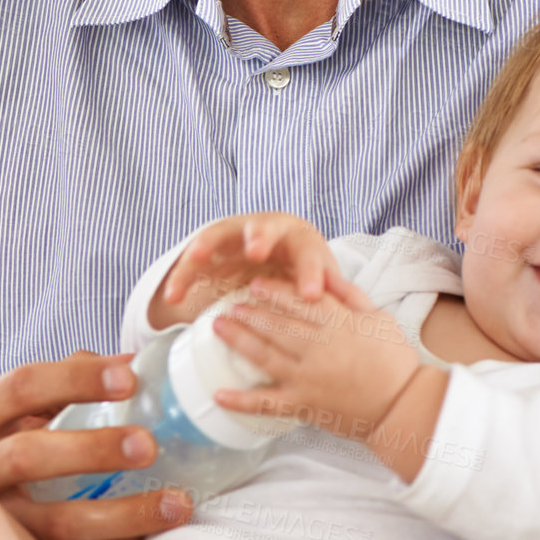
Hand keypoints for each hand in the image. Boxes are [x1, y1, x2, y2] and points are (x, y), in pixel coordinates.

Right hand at [0, 349, 191, 539]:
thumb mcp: (11, 413)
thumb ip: (63, 383)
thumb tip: (129, 361)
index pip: (22, 385)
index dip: (77, 379)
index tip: (130, 377)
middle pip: (29, 457)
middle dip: (94, 450)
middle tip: (149, 445)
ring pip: (55, 524)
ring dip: (123, 514)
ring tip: (175, 502)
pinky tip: (147, 536)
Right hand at [148, 212, 354, 328]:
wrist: (262, 253)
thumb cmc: (297, 271)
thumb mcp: (315, 281)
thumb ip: (333, 293)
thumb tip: (366, 313)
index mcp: (300, 240)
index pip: (309, 251)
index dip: (311, 272)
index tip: (312, 295)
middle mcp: (268, 228)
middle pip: (265, 227)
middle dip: (259, 236)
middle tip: (256, 251)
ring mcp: (235, 232)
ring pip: (222, 232)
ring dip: (210, 244)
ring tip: (199, 256)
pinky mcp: (209, 244)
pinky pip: (193, 259)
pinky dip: (183, 276)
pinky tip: (173, 297)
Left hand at [208, 275, 423, 443]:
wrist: (401, 406)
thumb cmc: (394, 360)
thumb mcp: (379, 317)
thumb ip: (351, 295)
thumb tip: (326, 274)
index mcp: (339, 323)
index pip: (300, 301)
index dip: (274, 291)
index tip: (255, 284)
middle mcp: (320, 347)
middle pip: (278, 324)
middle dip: (250, 312)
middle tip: (229, 304)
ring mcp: (308, 377)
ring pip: (266, 355)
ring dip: (240, 340)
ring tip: (220, 327)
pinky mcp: (303, 404)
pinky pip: (267, 404)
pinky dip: (241, 401)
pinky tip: (219, 394)